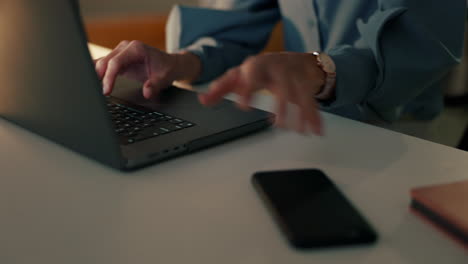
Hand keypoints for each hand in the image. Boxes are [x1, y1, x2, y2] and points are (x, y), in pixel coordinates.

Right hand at [94, 40, 200, 97]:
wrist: (169, 65)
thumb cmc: (166, 69)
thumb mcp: (164, 78)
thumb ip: (155, 85)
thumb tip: (147, 92)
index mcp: (136, 49)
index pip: (116, 62)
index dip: (109, 77)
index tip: (106, 90)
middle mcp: (126, 48)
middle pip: (106, 61)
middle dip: (100, 77)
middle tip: (98, 94)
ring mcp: (120, 52)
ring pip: (102, 62)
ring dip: (96, 75)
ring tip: (93, 90)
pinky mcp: (118, 59)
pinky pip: (104, 65)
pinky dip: (98, 73)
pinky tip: (93, 82)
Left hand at [199, 52, 325, 134]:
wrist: (291, 59)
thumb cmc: (259, 71)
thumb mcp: (238, 77)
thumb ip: (220, 89)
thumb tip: (202, 100)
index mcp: (257, 66)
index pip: (252, 74)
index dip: (248, 89)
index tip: (244, 107)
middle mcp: (278, 68)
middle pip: (282, 83)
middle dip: (282, 103)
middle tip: (278, 124)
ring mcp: (295, 76)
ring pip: (301, 93)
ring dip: (302, 112)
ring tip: (300, 131)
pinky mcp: (307, 85)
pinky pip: (312, 100)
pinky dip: (315, 116)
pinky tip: (316, 130)